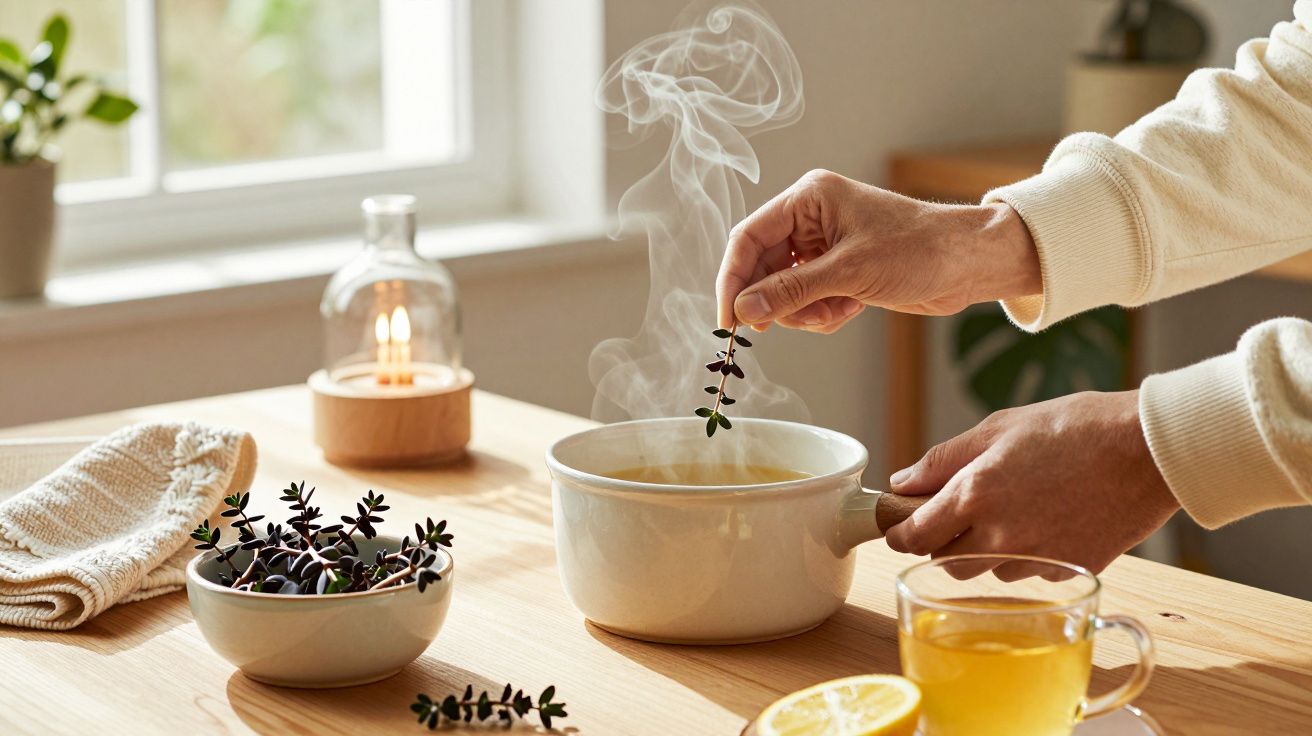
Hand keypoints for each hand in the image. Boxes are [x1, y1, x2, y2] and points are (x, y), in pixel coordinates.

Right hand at [716, 169, 1040, 331]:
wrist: (968, 265)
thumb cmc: (918, 250)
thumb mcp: (849, 272)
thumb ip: (792, 290)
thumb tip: (744, 308)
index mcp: (809, 199)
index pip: (748, 238)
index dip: (733, 280)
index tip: (728, 320)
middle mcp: (811, 219)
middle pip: (762, 267)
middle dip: (776, 300)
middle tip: (780, 325)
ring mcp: (824, 246)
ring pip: (784, 289)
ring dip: (802, 311)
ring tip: (835, 312)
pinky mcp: (839, 271)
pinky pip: (807, 300)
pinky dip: (821, 314)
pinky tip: (849, 311)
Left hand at [883, 391, 1179, 573]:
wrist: (1149, 451)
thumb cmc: (1076, 428)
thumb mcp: (998, 428)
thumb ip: (943, 460)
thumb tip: (902, 482)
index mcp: (975, 495)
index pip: (915, 536)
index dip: (899, 534)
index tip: (896, 528)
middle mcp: (999, 536)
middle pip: (947, 563)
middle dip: (943, 543)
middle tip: (957, 514)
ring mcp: (1034, 558)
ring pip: (988, 572)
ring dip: (986, 550)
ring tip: (1013, 510)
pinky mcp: (1067, 571)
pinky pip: (1029, 573)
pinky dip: (1026, 555)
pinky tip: (1046, 522)